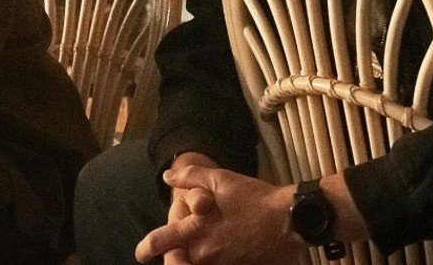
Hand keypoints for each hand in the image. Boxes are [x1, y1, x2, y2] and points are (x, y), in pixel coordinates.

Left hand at [136, 165, 303, 263]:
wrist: (290, 218)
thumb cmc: (254, 197)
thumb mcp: (219, 179)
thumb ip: (189, 177)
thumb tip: (167, 177)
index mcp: (196, 230)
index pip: (160, 242)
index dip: (146, 248)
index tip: (142, 253)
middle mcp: (205, 253)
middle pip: (177, 264)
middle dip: (174, 261)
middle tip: (174, 257)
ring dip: (193, 262)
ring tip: (199, 253)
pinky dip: (214, 263)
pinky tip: (223, 253)